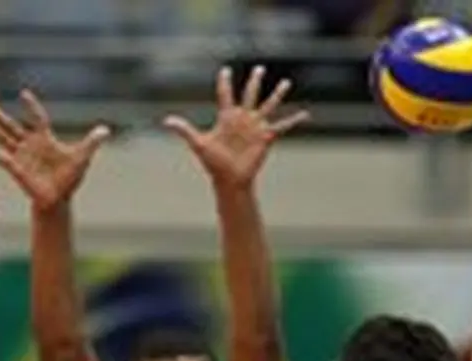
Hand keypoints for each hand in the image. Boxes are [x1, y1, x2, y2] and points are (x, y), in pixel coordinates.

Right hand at [0, 90, 109, 210]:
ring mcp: (21, 157)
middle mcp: (30, 145)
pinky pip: (1, 159)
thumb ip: (91, 142)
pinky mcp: (16, 169)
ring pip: (4, 138)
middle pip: (12, 126)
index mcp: (45, 139)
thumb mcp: (81, 157)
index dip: (31, 107)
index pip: (37, 118)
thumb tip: (106, 130)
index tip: (24, 94)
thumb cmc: (69, 179)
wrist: (58, 199)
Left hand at [164, 65, 308, 189]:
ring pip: (268, 105)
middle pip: (249, 95)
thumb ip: (184, 130)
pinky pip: (283, 126)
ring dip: (277, 94)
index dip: (224, 83)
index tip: (225, 71)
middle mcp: (242, 120)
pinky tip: (306, 114)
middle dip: (254, 82)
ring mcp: (255, 127)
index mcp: (226, 118)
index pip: (225, 96)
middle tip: (259, 68)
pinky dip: (294, 120)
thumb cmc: (214, 164)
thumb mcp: (199, 143)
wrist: (230, 180)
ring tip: (286, 83)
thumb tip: (166, 121)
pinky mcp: (266, 137)